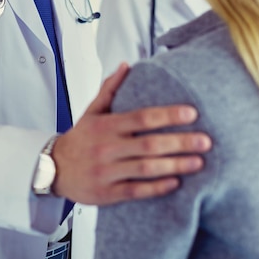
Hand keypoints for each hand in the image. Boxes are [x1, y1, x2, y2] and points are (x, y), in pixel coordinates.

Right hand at [51, 63, 210, 205]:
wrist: (53, 169)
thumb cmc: (78, 140)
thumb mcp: (91, 112)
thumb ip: (110, 89)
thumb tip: (126, 65)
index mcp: (106, 126)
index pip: (141, 117)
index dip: (167, 115)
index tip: (191, 113)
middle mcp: (107, 148)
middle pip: (148, 144)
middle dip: (180, 142)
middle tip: (206, 140)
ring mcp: (107, 171)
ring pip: (145, 168)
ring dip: (174, 165)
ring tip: (198, 162)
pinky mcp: (107, 192)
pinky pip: (135, 191)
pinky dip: (156, 187)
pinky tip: (175, 183)